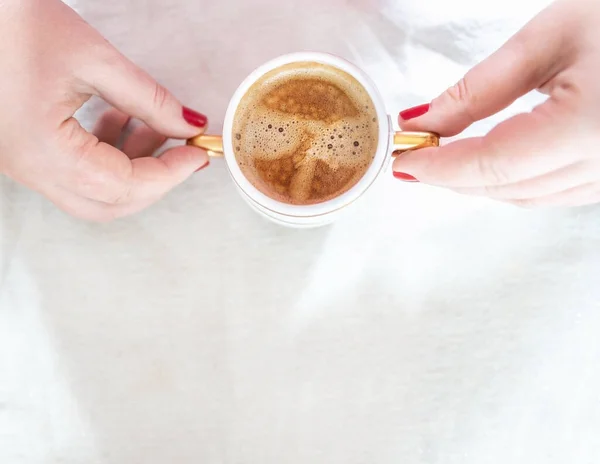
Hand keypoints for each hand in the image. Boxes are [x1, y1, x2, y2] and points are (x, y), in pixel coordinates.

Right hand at [0, 0, 208, 221]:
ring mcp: (23, 166)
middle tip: (184, 152)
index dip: (170, 173)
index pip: (125, 185)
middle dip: (155, 180)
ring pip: (94, 193)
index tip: (196, 153)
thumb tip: (188, 125)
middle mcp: (29, 168)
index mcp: (43, 150)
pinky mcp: (25, 154)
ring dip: (133, 168)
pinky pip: (76, 174)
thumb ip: (149, 99)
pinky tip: (122, 120)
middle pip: (110, 203)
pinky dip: (108, 157)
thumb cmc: (12, 23)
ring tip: (155, 127)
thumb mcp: (94, 59)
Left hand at [392, 0, 599, 207]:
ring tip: (442, 158)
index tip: (402, 160)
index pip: (493, 164)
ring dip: (479, 183)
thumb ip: (480, 88)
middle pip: (505, 186)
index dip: (441, 166)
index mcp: (588, 127)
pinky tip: (489, 164)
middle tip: (413, 155)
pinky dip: (512, 183)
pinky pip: (552, 193)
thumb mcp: (549, 38)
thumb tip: (424, 121)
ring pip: (526, 196)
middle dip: (452, 175)